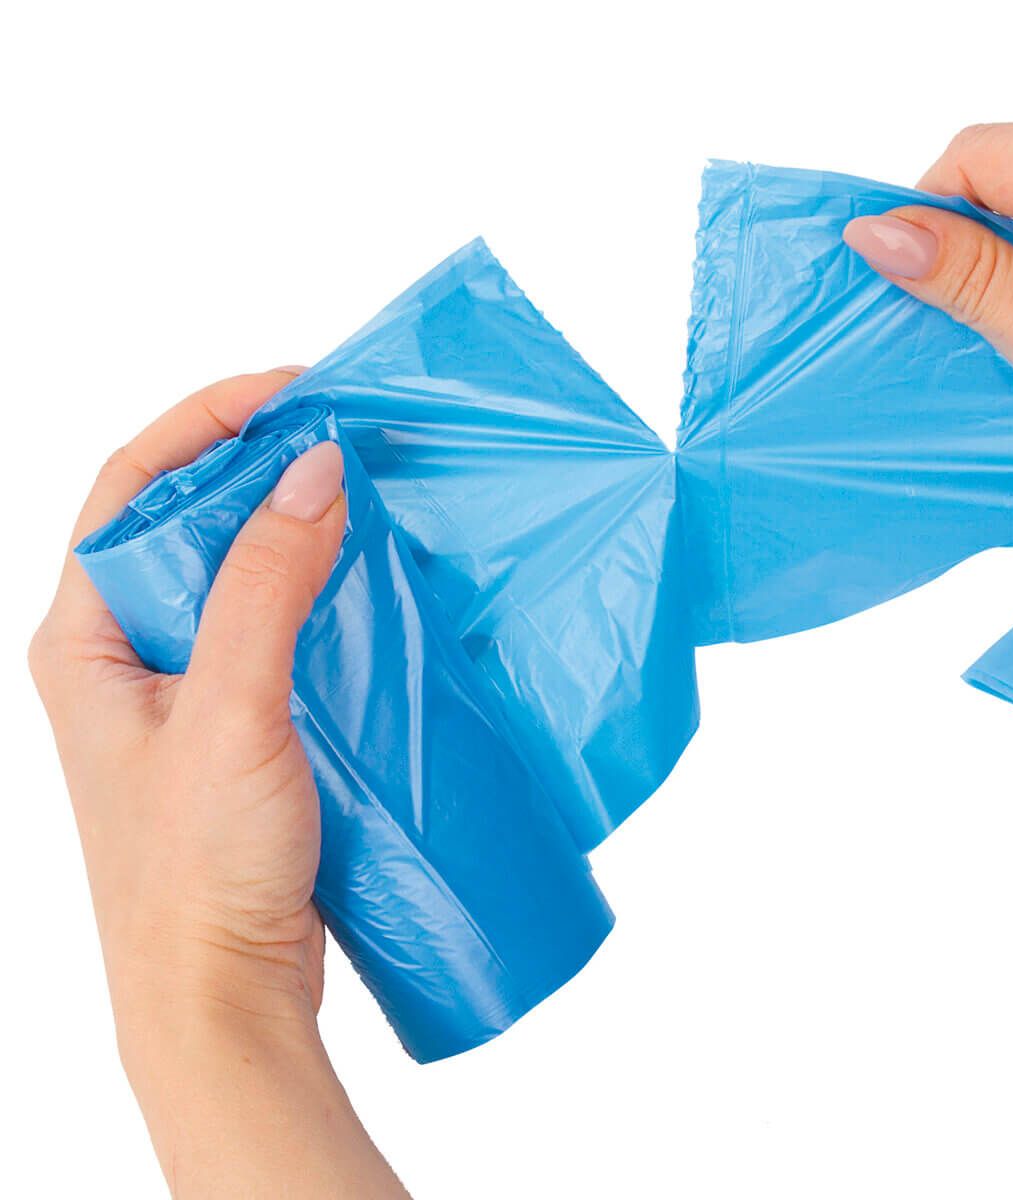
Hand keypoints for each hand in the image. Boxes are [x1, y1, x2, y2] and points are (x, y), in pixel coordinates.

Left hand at [29, 370, 406, 1197]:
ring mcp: (186, 692)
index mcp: (84, 639)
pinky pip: (280, 631)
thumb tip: (314, 469)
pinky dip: (326, 594)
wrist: (221, 998)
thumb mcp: (231, 711)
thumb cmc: (196, 871)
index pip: (129, 485)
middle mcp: (126, 655)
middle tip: (349, 434)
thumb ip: (267, 585)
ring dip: (300, 529)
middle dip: (264, 466)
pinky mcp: (243, 725)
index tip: (296, 392)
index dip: (207, 421)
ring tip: (372, 495)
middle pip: (189, 521)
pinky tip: (377, 585)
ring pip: (240, 575)